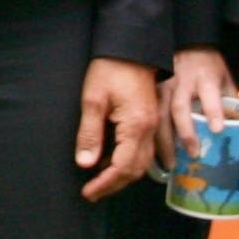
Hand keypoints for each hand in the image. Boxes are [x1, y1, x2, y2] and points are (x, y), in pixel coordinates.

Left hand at [76, 57, 160, 200]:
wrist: (132, 46)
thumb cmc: (110, 69)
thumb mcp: (93, 100)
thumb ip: (90, 133)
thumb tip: (86, 164)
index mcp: (136, 126)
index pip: (122, 167)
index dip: (106, 183)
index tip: (88, 192)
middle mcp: (149, 129)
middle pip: (136, 170)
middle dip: (114, 184)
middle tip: (93, 192)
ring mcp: (153, 124)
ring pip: (143, 162)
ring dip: (123, 174)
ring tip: (100, 179)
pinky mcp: (151, 118)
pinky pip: (144, 149)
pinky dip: (129, 161)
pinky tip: (112, 159)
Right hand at [161, 48, 236, 165]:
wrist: (188, 46)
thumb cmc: (209, 68)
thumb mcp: (226, 80)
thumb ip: (232, 104)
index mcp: (205, 78)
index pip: (210, 95)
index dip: (213, 111)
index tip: (217, 129)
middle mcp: (182, 82)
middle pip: (180, 108)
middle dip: (185, 132)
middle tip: (192, 154)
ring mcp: (164, 86)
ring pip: (159, 114)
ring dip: (164, 140)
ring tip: (170, 163)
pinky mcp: (152, 91)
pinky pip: (149, 115)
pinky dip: (151, 135)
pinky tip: (153, 152)